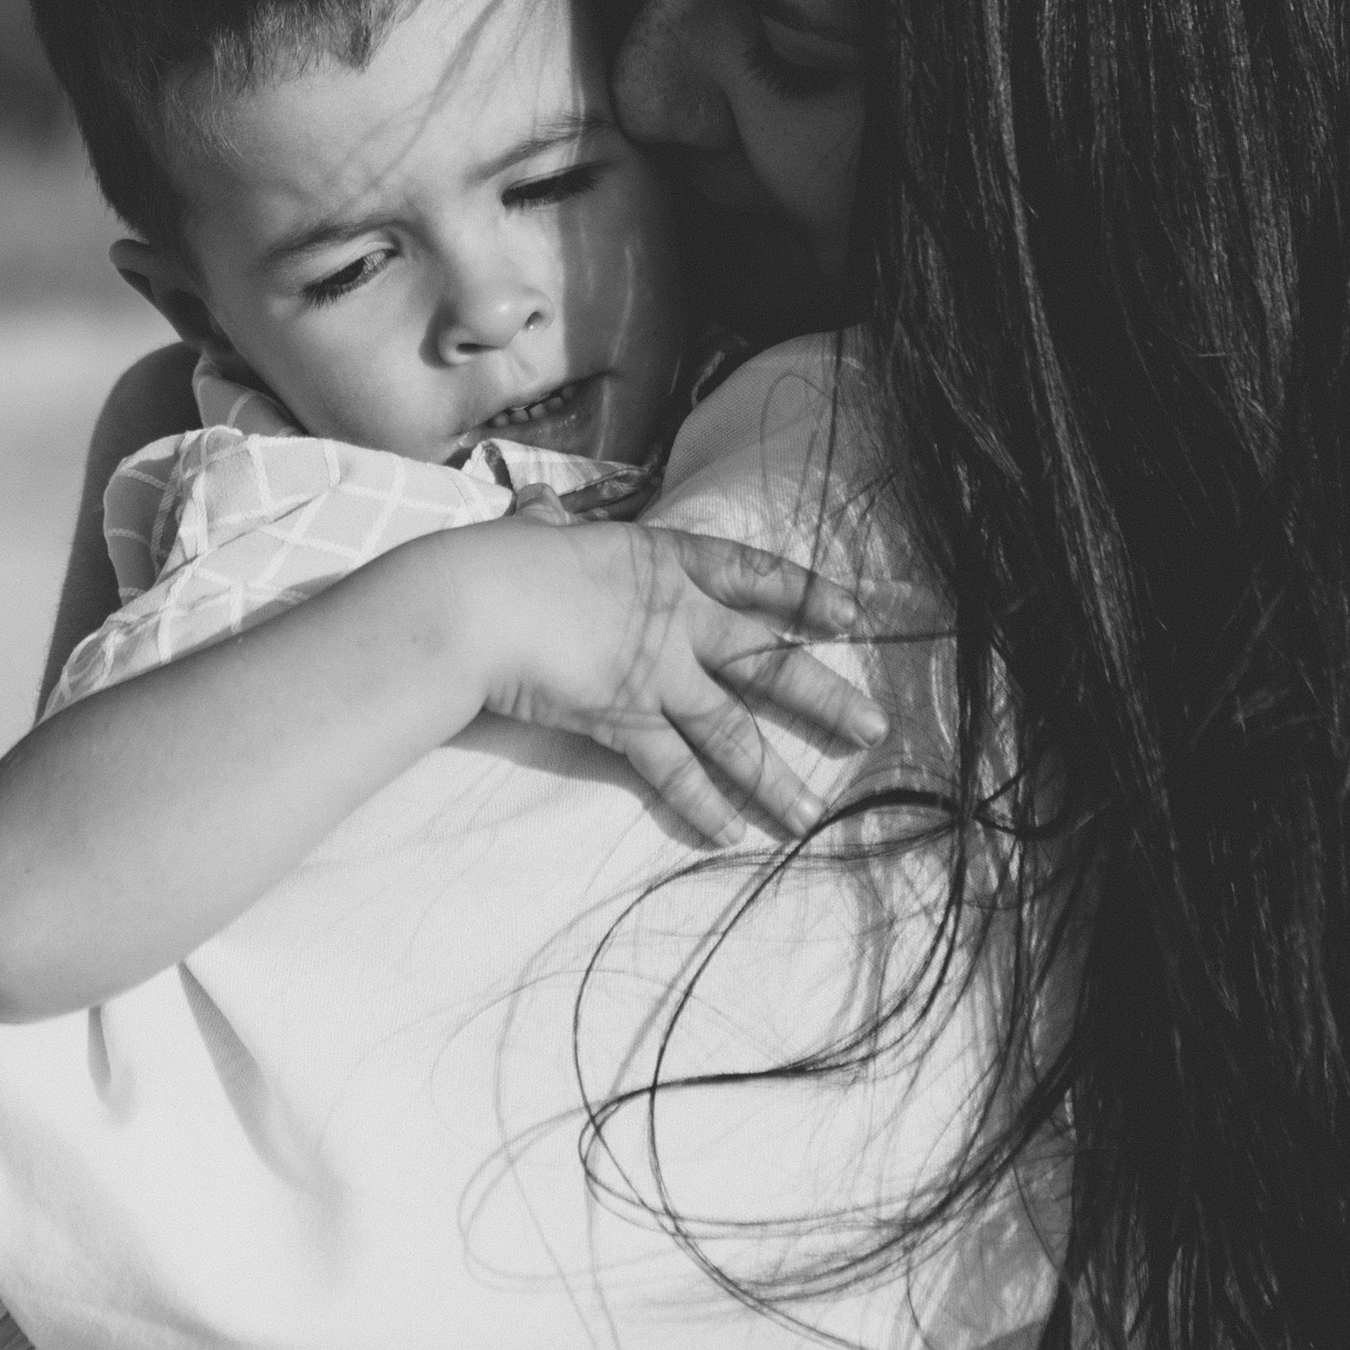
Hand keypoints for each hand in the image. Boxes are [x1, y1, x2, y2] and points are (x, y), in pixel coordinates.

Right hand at [468, 511, 887, 844]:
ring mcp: (656, 674)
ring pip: (732, 733)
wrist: (476, 604)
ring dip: (774, 779)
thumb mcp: (542, 533)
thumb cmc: (501, 558)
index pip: (754, 574)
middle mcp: (677, 619)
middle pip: (768, 664)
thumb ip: (554, 531)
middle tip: (874, 730)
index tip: (858, 615)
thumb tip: (537, 517)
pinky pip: (672, 770)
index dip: (809, 594)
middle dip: (826, 699)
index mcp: (664, 560)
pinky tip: (728, 832)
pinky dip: (700, 803)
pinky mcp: (624, 721)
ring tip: (813, 817)